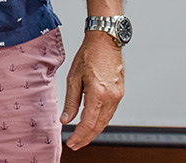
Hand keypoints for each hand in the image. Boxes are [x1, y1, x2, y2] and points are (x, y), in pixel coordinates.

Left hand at [60, 31, 124, 149]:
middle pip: (98, 126)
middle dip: (86, 138)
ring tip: (82, 137)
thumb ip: (70, 101)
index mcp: (98, 93)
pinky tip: (92, 123)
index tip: (71, 143)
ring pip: (105, 121)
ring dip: (94, 131)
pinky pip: (110, 112)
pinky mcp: (120, 93)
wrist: (105, 41)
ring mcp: (118, 96)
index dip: (79, 136)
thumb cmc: (89, 55)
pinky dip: (100, 120)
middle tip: (75, 144)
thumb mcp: (73, 77)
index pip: (88, 123)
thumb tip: (66, 119)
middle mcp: (111, 97)